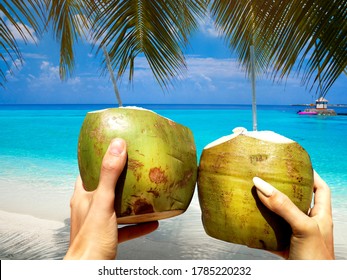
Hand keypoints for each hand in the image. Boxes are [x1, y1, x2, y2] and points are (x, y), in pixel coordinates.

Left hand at [64, 138, 158, 259]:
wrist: (90, 271)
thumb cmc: (92, 239)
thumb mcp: (103, 202)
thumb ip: (109, 174)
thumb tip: (117, 145)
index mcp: (82, 197)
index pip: (86, 172)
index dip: (97, 159)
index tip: (113, 151)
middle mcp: (88, 209)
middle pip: (103, 188)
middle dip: (118, 179)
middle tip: (134, 169)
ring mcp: (98, 224)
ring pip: (115, 208)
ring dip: (129, 202)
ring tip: (144, 193)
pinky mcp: (108, 238)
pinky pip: (125, 228)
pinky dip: (137, 225)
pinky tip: (152, 222)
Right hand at [253, 170, 333, 259]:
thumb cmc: (315, 258)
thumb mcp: (302, 227)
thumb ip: (283, 206)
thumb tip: (261, 184)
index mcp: (321, 215)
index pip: (320, 188)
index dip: (310, 174)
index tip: (295, 165)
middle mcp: (309, 223)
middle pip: (297, 200)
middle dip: (283, 189)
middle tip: (268, 178)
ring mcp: (296, 236)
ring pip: (281, 217)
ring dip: (268, 208)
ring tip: (255, 196)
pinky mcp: (285, 247)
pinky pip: (270, 234)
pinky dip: (259, 230)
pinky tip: (248, 224)